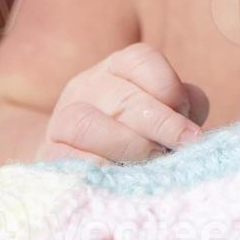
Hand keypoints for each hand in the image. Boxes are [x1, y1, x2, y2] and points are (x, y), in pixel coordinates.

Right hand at [38, 43, 208, 162]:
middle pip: (123, 97)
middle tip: (184, 145)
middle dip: (161, 124)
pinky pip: (68, 159)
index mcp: (118, 69)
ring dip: (128, 146)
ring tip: (154, 163)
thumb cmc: (138, 140)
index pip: (142, 60)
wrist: (83, 170)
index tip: (187, 115)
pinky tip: (123, 179)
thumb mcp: (164, 116)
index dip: (168, 86)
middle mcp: (86, 87)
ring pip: (87, 123)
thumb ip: (183, 110)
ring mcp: (61, 121)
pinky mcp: (48, 157)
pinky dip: (99, 169)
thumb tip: (192, 127)